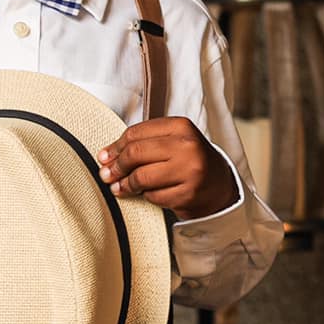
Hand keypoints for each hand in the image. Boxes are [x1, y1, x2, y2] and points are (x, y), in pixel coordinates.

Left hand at [95, 118, 238, 219]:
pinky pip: (153, 196)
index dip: (115, 147)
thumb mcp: (171, 142)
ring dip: (126, 185)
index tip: (104, 157)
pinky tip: (146, 194)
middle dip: (116, 166)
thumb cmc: (188, 161)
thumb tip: (105, 156)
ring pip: (141, 177)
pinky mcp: (188, 194)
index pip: (136, 133)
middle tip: (106, 175)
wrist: (219, 185)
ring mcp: (190, 171)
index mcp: (181, 127)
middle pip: (135, 153)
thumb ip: (142, 143)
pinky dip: (145, 197)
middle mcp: (187, 146)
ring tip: (119, 187)